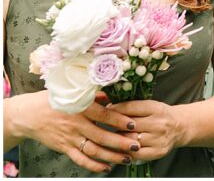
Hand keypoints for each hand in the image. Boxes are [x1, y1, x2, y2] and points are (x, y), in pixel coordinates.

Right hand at [11, 91, 138, 172]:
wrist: (29, 115)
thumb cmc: (55, 100)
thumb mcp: (74, 93)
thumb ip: (95, 96)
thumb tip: (115, 96)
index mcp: (80, 107)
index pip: (103, 115)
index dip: (119, 120)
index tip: (133, 124)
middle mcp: (76, 124)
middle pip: (101, 136)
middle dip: (120, 142)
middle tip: (136, 146)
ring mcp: (70, 138)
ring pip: (93, 150)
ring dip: (111, 156)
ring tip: (127, 159)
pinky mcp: (64, 148)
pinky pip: (80, 159)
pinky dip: (94, 165)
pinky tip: (106, 167)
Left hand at [107, 100, 185, 162]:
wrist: (180, 127)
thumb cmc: (160, 115)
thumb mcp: (150, 105)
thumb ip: (131, 106)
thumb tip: (106, 106)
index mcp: (157, 108)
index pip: (131, 107)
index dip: (115, 109)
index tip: (105, 110)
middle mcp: (159, 124)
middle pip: (129, 125)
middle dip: (115, 125)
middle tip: (106, 125)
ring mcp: (159, 139)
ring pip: (130, 140)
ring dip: (119, 139)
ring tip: (114, 136)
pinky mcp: (158, 152)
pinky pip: (135, 154)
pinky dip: (126, 151)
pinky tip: (123, 147)